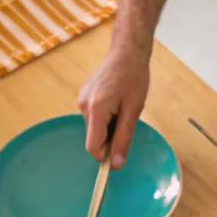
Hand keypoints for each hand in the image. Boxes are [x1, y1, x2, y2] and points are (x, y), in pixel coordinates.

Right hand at [78, 39, 150, 168]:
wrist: (127, 51)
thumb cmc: (134, 77)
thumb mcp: (134, 111)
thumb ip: (123, 139)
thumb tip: (116, 165)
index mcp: (96, 109)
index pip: (93, 148)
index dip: (106, 155)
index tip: (122, 151)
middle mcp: (83, 106)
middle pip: (94, 138)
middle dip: (111, 137)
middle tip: (128, 119)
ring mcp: (81, 100)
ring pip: (95, 128)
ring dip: (110, 126)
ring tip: (124, 107)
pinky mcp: (84, 97)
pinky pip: (94, 117)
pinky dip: (106, 117)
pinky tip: (117, 102)